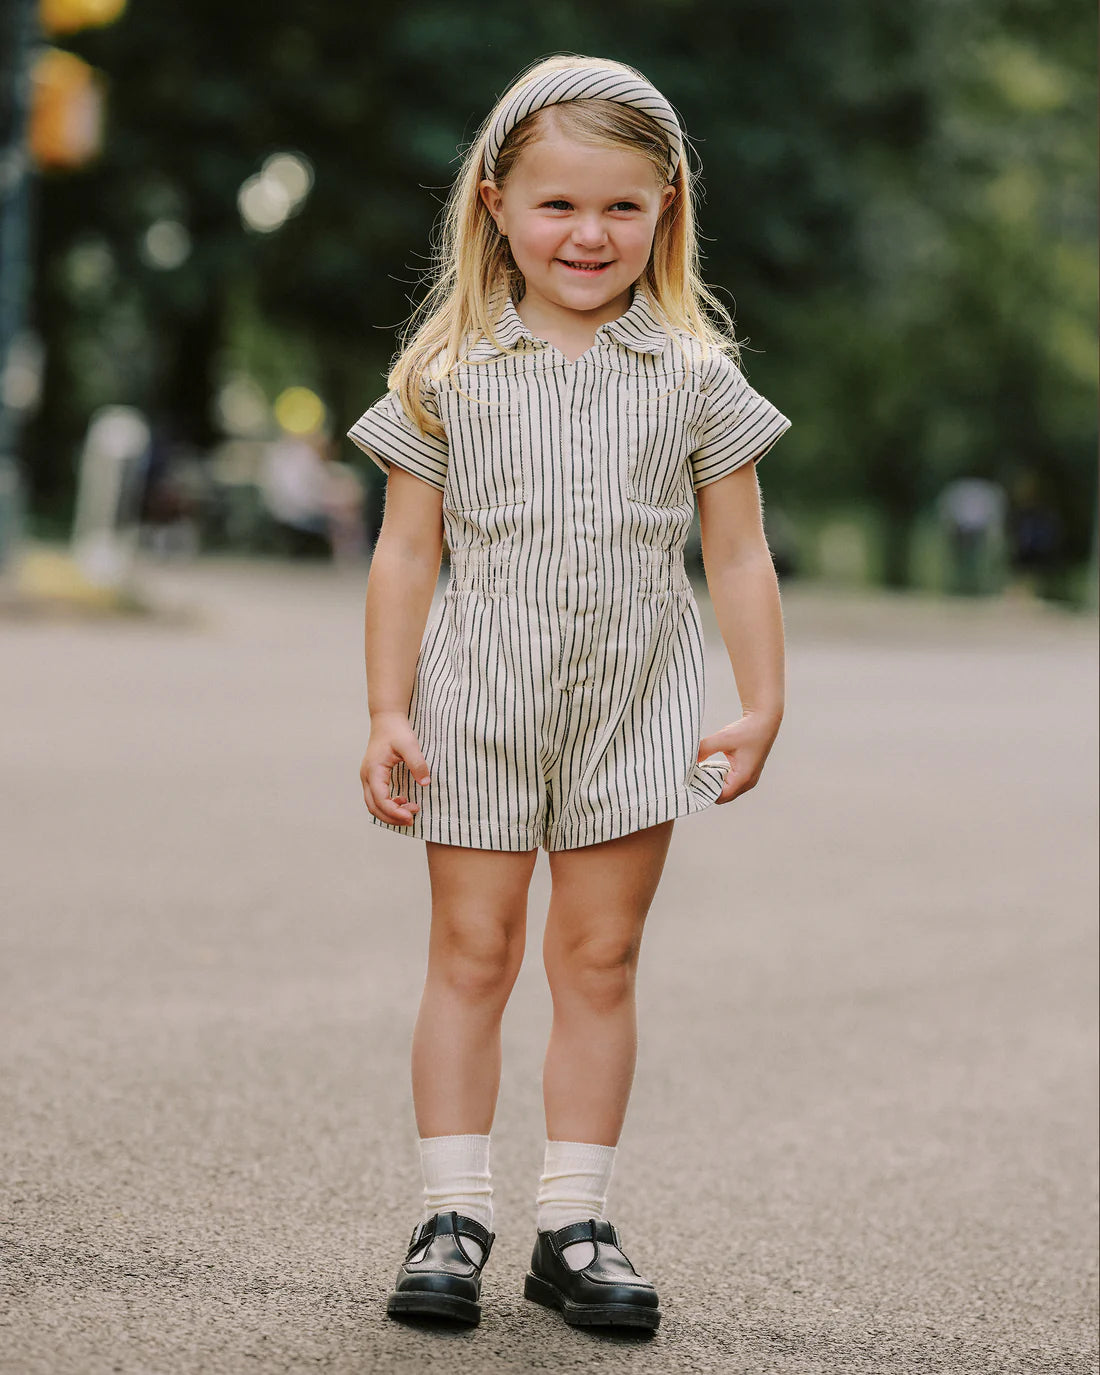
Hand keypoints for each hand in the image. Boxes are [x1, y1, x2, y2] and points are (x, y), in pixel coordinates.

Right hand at [360, 710, 431, 825]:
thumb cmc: (396, 731)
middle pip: (374, 808)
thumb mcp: (410, 745)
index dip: (395, 812)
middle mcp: (366, 777)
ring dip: (390, 812)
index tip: (411, 816)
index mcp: (373, 771)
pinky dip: (388, 805)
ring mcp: (367, 777)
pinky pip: (376, 797)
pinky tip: (403, 801)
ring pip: (374, 805)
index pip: (381, 800)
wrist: (386, 719)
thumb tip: (425, 783)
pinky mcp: (372, 777)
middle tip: (412, 819)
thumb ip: (417, 764)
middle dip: (392, 817)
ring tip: (410, 811)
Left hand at [698, 710, 781, 804]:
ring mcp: (749, 778)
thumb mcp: (723, 739)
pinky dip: (721, 778)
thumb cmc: (747, 730)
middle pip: (723, 796)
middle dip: (709, 788)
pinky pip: (731, 782)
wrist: (764, 721)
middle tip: (695, 777)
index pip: (720, 797)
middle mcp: (748, 782)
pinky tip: (712, 767)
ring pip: (727, 790)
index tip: (692, 783)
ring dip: (715, 783)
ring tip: (702, 772)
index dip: (705, 792)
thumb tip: (690, 760)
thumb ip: (704, 749)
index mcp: (743, 778)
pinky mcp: (748, 772)